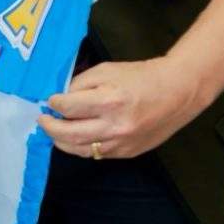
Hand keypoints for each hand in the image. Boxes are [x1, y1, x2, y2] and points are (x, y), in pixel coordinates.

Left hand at [38, 57, 207, 158]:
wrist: (180, 92)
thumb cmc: (142, 76)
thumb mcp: (107, 70)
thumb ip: (80, 84)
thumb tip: (59, 97)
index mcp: (110, 100)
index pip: (68, 107)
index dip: (54, 104)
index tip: (50, 101)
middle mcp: (115, 126)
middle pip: (69, 134)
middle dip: (50, 127)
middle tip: (43, 119)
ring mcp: (121, 143)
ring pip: (79, 149)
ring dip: (61, 141)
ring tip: (54, 131)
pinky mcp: (127, 153)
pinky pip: (95, 154)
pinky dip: (80, 147)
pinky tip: (74, 138)